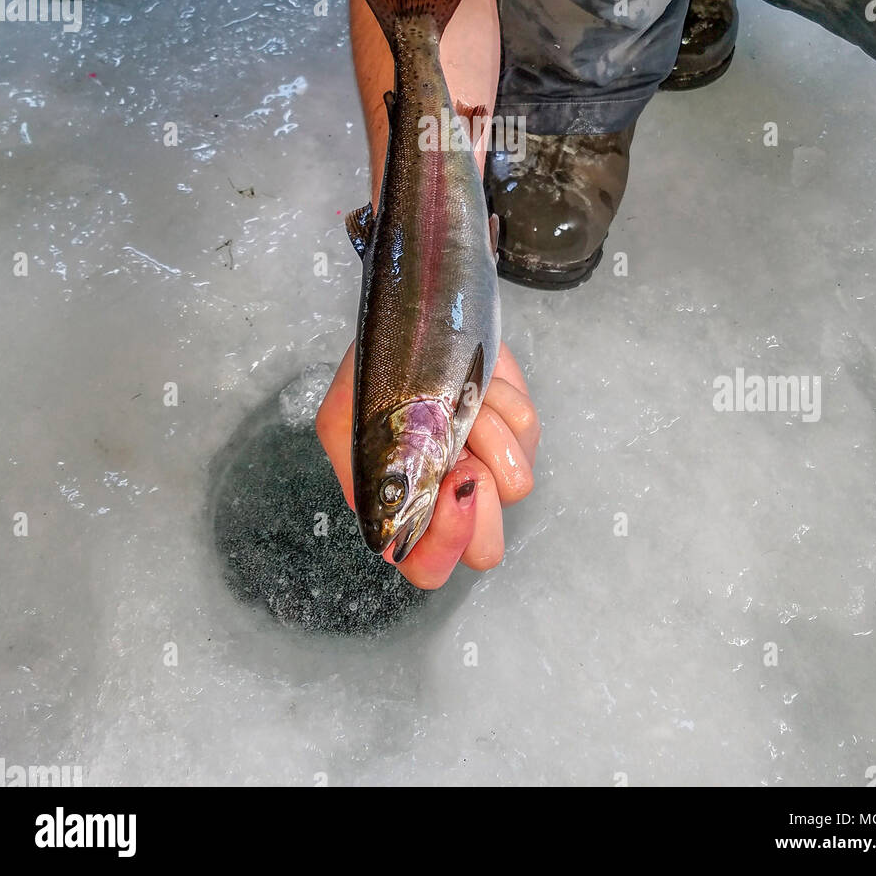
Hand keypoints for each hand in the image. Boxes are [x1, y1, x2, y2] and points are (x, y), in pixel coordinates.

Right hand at [315, 340, 539, 588]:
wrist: (421, 310)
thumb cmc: (379, 365)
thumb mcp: (346, 416)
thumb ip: (362, 470)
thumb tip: (400, 518)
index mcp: (402, 505)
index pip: (426, 565)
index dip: (444, 541)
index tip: (454, 482)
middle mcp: (448, 497)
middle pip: (484, 548)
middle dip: (479, 495)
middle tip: (464, 448)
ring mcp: (488, 467)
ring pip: (516, 484)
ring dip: (488, 429)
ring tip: (463, 397)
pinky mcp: (517, 436)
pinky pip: (528, 434)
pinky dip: (506, 400)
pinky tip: (482, 384)